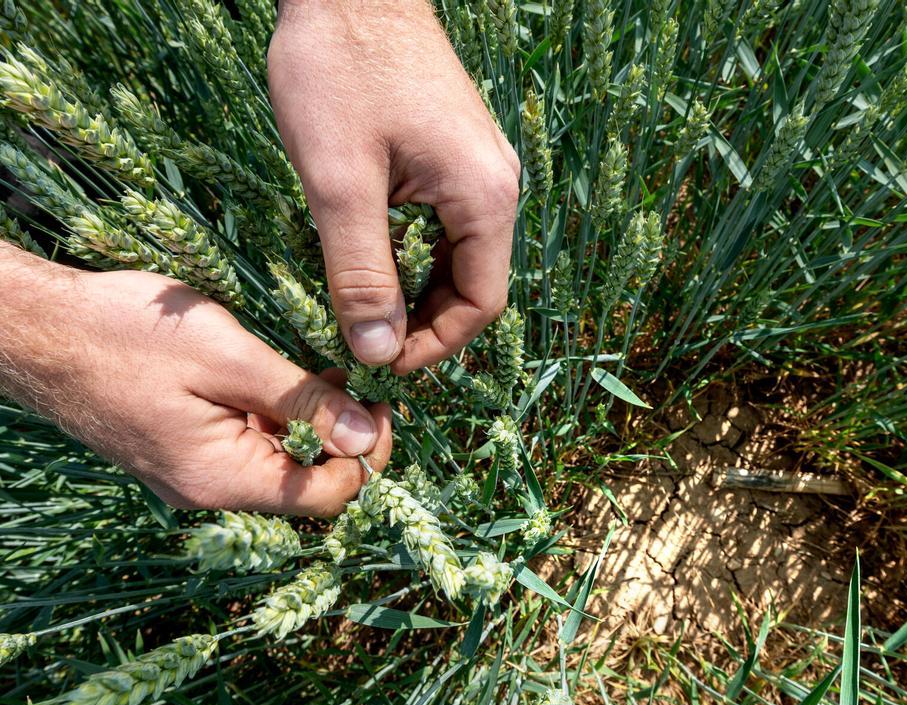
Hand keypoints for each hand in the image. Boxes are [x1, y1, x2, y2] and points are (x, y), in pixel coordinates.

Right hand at [0, 249, 390, 515]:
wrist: (33, 329)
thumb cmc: (125, 334)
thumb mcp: (229, 358)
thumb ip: (302, 401)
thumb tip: (369, 437)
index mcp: (222, 479)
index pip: (326, 496)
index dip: (368, 456)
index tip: (383, 405)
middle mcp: (209, 490)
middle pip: (305, 483)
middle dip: (343, 437)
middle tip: (359, 382)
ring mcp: (193, 474)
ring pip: (278, 463)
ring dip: (311, 424)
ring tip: (327, 372)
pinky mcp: (182, 451)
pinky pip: (247, 447)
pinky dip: (276, 419)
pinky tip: (285, 380)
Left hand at [269, 0, 519, 373]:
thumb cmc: (341, 71)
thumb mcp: (340, 183)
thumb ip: (362, 272)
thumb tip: (377, 350)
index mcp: (485, 198)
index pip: (481, 304)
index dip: (434, 346)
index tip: (380, 363)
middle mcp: (497, 187)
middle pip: (475, 285)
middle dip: (424, 324)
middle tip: (365, 342)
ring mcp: (480, 168)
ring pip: (459, 258)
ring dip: (417, 292)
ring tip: (362, 309)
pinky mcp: (456, 153)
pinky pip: (447, 226)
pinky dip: (414, 256)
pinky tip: (373, 258)